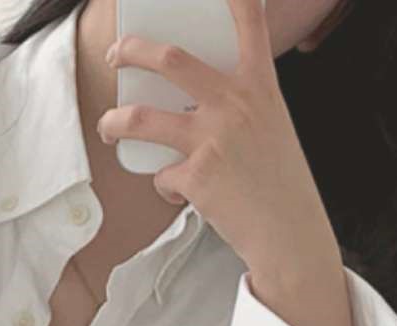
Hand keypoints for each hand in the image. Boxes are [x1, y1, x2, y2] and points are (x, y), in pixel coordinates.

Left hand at [96, 0, 340, 279]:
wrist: (288, 231)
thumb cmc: (278, 182)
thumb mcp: (270, 127)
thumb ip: (236, 106)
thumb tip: (191, 104)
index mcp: (259, 86)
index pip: (249, 22)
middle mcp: (234, 104)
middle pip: (169, 59)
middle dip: (132, 50)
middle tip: (116, 54)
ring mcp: (212, 139)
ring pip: (141, 118)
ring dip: (114, 121)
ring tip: (107, 126)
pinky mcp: (196, 176)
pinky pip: (161, 176)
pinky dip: (165, 186)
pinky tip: (180, 193)